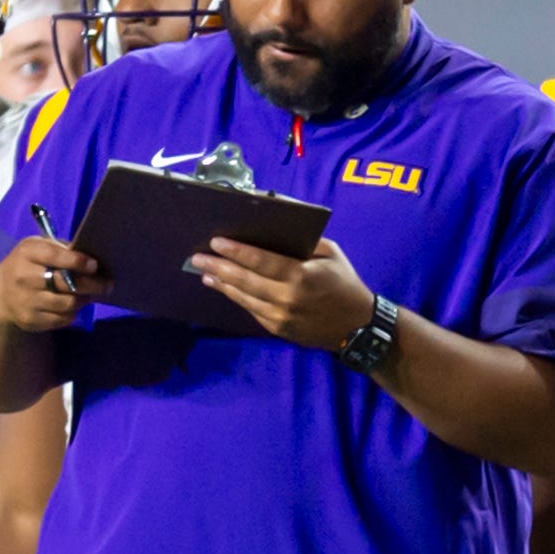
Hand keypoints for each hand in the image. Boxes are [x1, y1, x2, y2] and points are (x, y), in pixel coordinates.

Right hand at [0, 235, 103, 333]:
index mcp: (26, 253)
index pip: (54, 256)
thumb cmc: (28, 265)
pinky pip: (64, 319)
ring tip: (91, 294)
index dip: (77, 261)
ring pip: (69, 303)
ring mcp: (26, 301)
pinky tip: (75, 304)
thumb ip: (61, 249)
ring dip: (85, 299)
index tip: (95, 265)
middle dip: (92, 284)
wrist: (0, 295)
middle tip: (107, 284)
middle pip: (66, 283)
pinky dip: (74, 312)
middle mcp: (23, 277)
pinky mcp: (31, 320)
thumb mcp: (37, 248)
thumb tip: (92, 259)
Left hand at [190, 235, 373, 350]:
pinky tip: (225, 288)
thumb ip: (305, 241)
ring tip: (205, 273)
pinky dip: (237, 298)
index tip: (215, 242)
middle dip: (219, 267)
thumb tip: (279, 223)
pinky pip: (252, 311)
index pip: (261, 261)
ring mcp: (281, 317)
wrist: (358, 328)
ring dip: (222, 284)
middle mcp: (287, 298)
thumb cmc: (345, 284)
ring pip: (244, 298)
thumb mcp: (332, 254)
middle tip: (196, 258)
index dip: (236, 251)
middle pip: (245, 280)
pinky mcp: (279, 330)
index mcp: (301, 276)